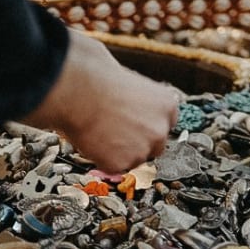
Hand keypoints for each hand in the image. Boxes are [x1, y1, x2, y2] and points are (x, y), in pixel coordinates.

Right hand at [22, 29, 180, 172]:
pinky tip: (97, 140)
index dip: (149, 126)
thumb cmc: (102, 81)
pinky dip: (105, 159)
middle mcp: (161, 128)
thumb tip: (139, 108)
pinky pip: (115, 167)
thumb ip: (145, 103)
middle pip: (156, 144)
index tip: (137, 125)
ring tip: (104, 131)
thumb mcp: (136, 85)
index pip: (166, 124)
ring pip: (135, 158)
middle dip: (140, 142)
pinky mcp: (122, 164)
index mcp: (168, 105)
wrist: (82, 92)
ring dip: (122, 151)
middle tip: (119, 133)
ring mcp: (143, 148)